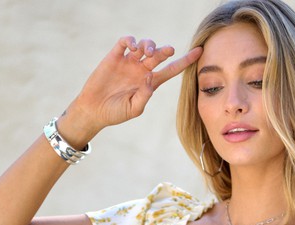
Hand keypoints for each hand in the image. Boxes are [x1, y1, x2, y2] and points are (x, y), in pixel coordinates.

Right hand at [62, 37, 202, 144]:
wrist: (94, 110)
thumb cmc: (115, 113)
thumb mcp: (134, 109)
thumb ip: (145, 95)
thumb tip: (150, 76)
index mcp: (150, 83)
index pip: (172, 70)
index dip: (186, 61)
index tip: (200, 52)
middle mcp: (141, 70)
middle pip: (159, 55)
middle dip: (164, 50)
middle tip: (167, 51)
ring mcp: (129, 62)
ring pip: (144, 46)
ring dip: (149, 44)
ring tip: (146, 51)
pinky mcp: (115, 57)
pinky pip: (125, 42)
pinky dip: (130, 41)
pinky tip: (132, 47)